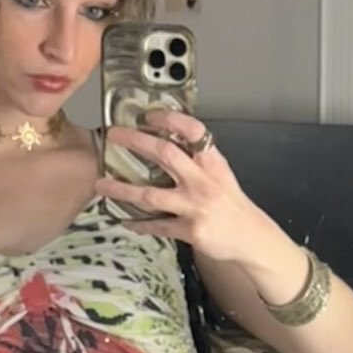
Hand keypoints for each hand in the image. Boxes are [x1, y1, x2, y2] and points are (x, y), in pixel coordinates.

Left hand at [96, 110, 307, 292]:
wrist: (251, 237)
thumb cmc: (231, 204)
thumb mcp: (220, 174)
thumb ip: (196, 160)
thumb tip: (165, 142)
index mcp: (212, 163)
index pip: (192, 131)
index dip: (169, 120)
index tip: (148, 115)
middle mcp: (203, 181)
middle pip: (166, 154)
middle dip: (136, 142)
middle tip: (114, 136)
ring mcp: (196, 206)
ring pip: (152, 195)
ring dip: (123, 190)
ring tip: (102, 185)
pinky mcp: (191, 230)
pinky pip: (158, 226)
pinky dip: (140, 224)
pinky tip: (125, 221)